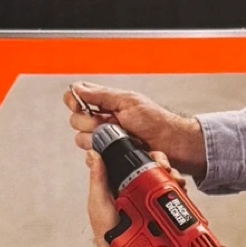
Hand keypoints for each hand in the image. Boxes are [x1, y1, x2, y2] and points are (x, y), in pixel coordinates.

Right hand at [66, 82, 206, 182]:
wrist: (171, 144)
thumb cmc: (155, 121)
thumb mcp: (128, 102)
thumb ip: (101, 95)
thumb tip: (77, 88)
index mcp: (106, 103)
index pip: (77, 98)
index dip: (73, 101)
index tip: (79, 105)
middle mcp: (103, 121)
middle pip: (76, 121)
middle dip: (91, 123)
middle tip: (111, 123)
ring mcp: (106, 139)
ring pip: (82, 140)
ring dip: (98, 139)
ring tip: (119, 137)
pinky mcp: (110, 157)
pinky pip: (94, 158)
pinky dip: (102, 155)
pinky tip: (116, 151)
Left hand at [86, 148, 180, 246]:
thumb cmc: (106, 231)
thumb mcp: (98, 202)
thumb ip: (98, 179)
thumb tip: (94, 155)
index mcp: (122, 184)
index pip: (136, 162)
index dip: (146, 155)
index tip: (152, 156)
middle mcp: (138, 191)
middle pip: (155, 169)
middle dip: (164, 165)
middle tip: (165, 168)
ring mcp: (151, 202)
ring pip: (166, 181)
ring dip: (174, 177)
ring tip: (174, 180)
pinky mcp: (162, 212)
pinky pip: (173, 198)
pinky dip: (179, 191)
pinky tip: (179, 190)